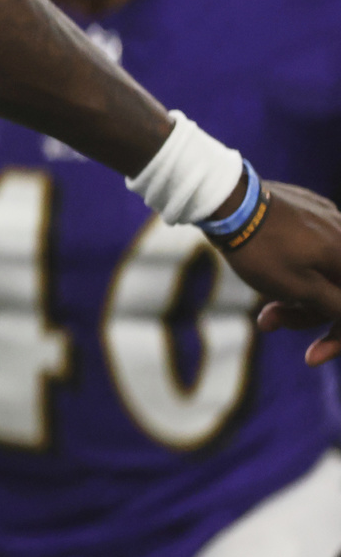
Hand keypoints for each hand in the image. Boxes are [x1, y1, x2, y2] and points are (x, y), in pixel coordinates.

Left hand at [222, 180, 340, 364]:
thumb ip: (337, 306)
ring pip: (321, 270)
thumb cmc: (261, 248)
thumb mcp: (299, 288)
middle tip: (266, 322)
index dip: (336, 338)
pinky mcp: (308, 208)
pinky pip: (311, 248)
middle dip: (303, 313)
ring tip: (262, 306)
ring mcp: (327, 217)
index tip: (311, 357)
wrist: (226, 199)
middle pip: (336, 289)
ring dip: (294, 293)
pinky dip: (293, 267)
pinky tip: (265, 268)